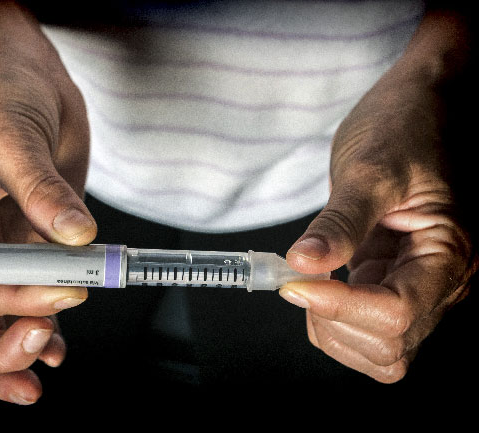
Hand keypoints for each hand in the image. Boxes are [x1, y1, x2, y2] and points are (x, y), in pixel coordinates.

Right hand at [0, 2, 96, 403]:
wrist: (25, 79)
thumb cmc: (1, 98)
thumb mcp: (13, 137)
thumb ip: (43, 190)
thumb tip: (76, 236)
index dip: (18, 297)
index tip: (67, 287)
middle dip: (6, 345)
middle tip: (44, 345)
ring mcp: (12, 251)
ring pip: (5, 319)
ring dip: (26, 345)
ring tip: (51, 356)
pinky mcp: (44, 246)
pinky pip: (41, 296)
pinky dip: (49, 322)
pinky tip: (59, 342)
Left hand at [280, 11, 476, 382]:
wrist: (416, 111)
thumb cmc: (405, 129)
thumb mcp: (370, 168)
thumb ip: (340, 222)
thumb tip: (302, 265)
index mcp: (449, 254)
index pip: (398, 314)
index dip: (341, 306)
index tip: (295, 280)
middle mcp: (440, 282)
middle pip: (389, 346)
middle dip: (335, 320)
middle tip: (303, 277)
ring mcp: (416, 286)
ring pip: (378, 350)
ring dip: (332, 327)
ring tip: (312, 279)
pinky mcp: (392, 282)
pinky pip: (364, 327)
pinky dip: (332, 318)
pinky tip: (320, 282)